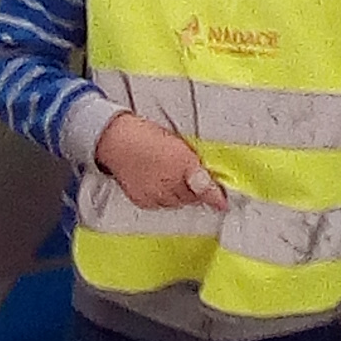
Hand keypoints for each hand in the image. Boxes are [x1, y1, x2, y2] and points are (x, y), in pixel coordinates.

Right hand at [95, 111, 225, 211]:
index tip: (223, 204)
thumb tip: (211, 183)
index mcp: (183, 165)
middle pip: (191, 198)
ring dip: (178, 195)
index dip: (215, 197)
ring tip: (171, 179)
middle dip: (194, 192)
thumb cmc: (146, 135)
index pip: (205, 189)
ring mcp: (156, 194)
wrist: (116, 139)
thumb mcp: (177, 144)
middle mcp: (171, 183)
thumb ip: (195, 166)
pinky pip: (160, 205)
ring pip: (176, 203)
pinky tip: (158, 185)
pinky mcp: (143, 200)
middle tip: (191, 181)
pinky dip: (162, 198)